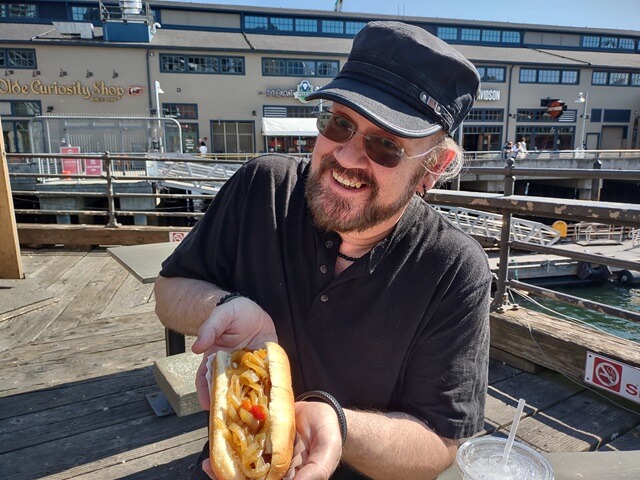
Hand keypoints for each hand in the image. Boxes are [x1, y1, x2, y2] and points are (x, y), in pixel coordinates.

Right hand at [192, 296, 276, 409]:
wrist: (252, 310)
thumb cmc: (232, 312)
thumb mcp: (220, 316)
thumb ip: (209, 329)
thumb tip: (197, 347)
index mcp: (216, 358)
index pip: (206, 379)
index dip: (205, 393)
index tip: (208, 405)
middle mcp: (232, 367)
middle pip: (227, 388)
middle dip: (229, 403)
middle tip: (233, 416)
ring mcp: (249, 367)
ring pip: (248, 387)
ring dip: (250, 399)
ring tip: (254, 413)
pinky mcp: (266, 364)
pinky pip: (267, 377)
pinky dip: (268, 387)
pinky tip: (271, 397)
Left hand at [197, 402, 342, 479]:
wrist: (324, 410)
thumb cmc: (329, 433)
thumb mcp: (327, 450)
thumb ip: (316, 470)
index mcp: (289, 477)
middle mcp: (275, 470)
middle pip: (251, 479)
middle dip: (231, 478)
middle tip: (213, 472)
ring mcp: (266, 456)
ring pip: (243, 467)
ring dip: (226, 468)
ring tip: (209, 464)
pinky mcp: (260, 439)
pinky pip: (244, 446)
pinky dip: (231, 447)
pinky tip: (216, 447)